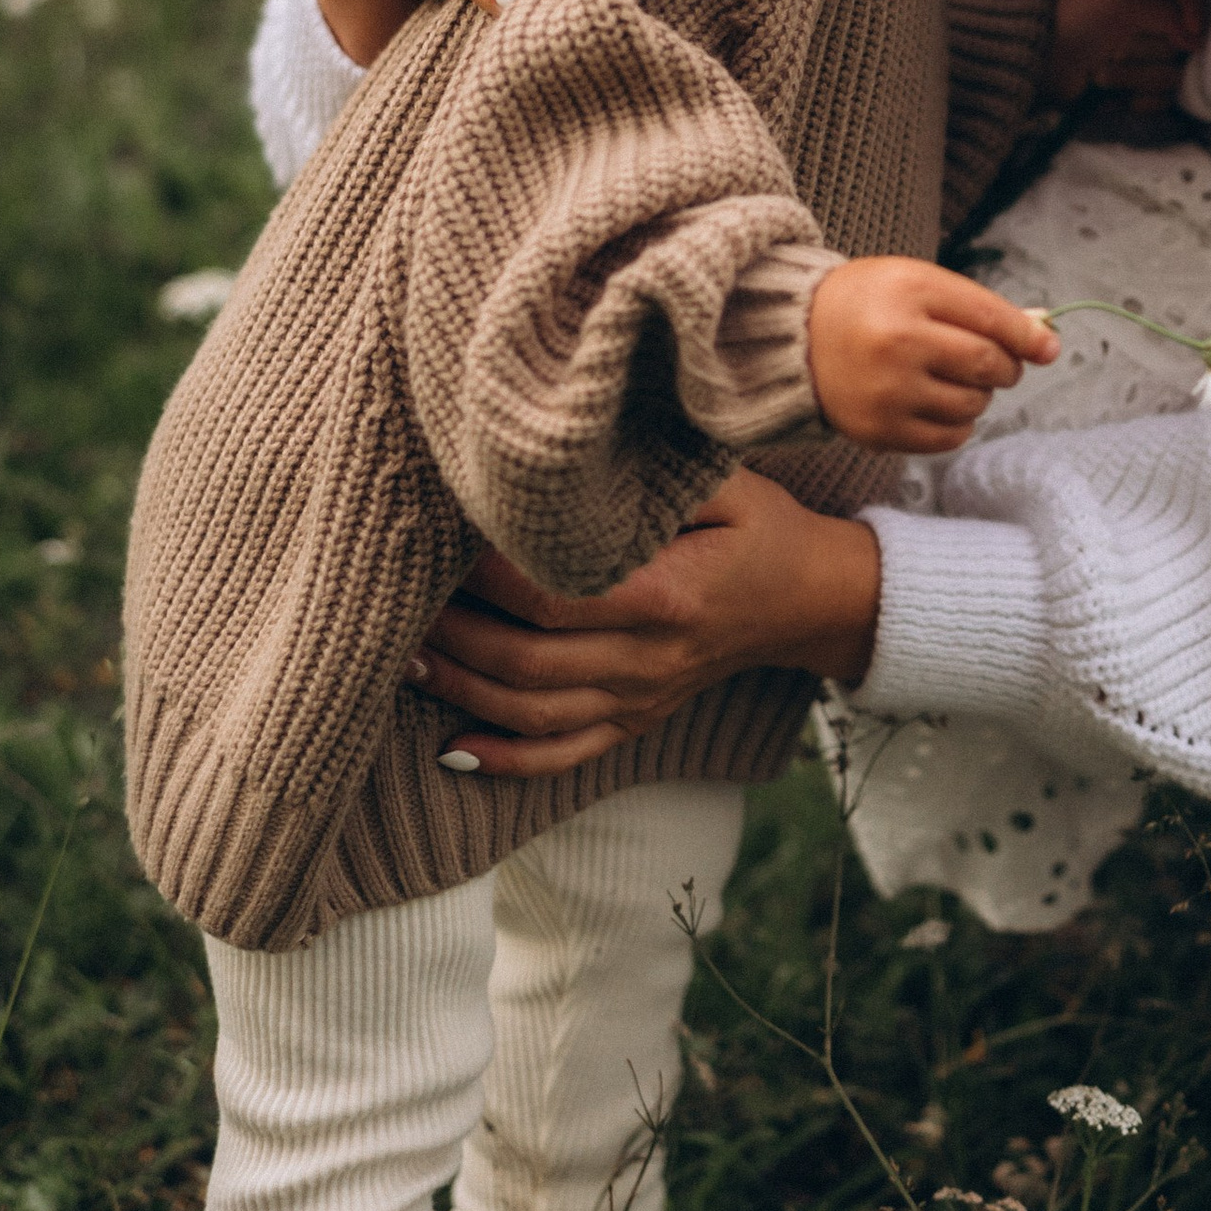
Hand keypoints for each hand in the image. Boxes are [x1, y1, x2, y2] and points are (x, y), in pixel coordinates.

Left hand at [407, 482, 882, 776]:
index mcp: (670, 596)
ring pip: (533, 713)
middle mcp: (650, 660)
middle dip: (456, 633)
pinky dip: (503, 760)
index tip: (445, 540)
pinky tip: (450, 747)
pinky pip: (562, 756)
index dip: (491, 575)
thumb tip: (574, 450)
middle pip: (530, 661)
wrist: (810, 599)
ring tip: (406, 656)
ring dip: (462, 690)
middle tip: (400, 599)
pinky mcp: (635, 720)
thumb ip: (656, 469)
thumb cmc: (760, 525)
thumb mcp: (726, 480)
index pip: (558, 594)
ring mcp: (641, 699)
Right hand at [808, 255, 1057, 451]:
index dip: (1029, 336)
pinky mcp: (879, 431)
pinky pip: (950, 438)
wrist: (795, 337)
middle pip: (988, 366)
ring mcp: (887, 392)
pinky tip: (938, 402)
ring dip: (980, 395)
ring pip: (973, 405)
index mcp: (910, 293)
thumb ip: (978, 307)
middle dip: (1006, 366)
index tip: (1049, 347)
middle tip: (997, 362)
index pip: (991, 319)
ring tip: (954, 378)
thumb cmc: (870, 303)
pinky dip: (959, 423)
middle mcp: (898, 343)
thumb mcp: (918, 283)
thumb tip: (1044, 338)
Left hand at [1045, 0, 1209, 112]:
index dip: (1195, 10)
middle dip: (1146, 48)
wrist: (1043, 65)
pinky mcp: (1144, 88)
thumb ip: (1165, 11)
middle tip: (1113, 47)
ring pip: (1173, 73)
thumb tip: (1196, 40)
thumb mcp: (1120, 1)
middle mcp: (1154, 19)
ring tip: (1101, 69)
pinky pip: (1163, 98)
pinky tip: (1112, 93)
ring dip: (1133, 75)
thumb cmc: (1077, 22)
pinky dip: (1136, 98)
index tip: (1191, 31)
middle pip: (1184, 40)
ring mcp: (1151, 56)